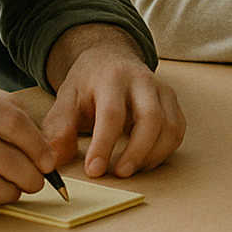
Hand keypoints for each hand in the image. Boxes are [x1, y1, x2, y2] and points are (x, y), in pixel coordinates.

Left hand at [42, 24, 185, 178]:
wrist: (110, 57)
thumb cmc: (88, 84)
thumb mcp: (66, 100)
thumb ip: (59, 129)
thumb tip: (54, 161)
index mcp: (111, 78)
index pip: (112, 114)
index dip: (104, 145)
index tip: (93, 170)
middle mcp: (142, 81)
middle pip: (151, 118)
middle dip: (137, 151)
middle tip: (119, 174)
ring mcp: (161, 89)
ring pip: (170, 126)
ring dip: (153, 154)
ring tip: (130, 169)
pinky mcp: (172, 100)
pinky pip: (177, 129)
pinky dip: (165, 150)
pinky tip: (144, 160)